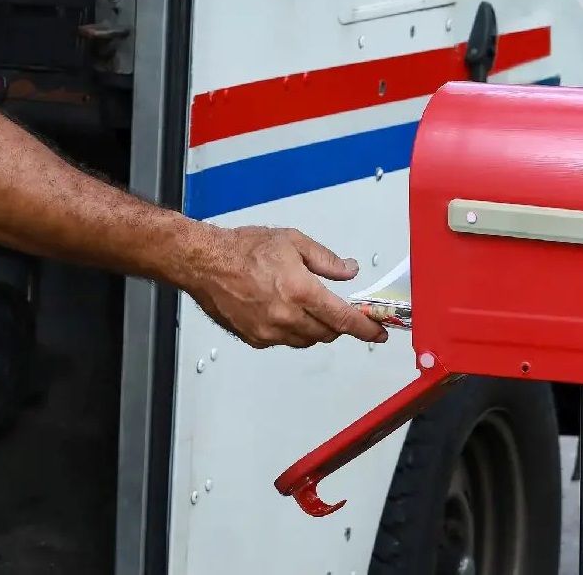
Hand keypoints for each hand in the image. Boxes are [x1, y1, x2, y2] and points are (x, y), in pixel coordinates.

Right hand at [180, 226, 387, 348]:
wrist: (204, 262)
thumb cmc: (242, 249)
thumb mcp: (292, 241)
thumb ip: (326, 260)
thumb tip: (349, 270)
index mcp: (300, 291)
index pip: (344, 319)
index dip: (366, 329)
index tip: (378, 333)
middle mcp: (286, 316)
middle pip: (327, 333)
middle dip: (337, 325)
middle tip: (338, 311)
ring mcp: (269, 331)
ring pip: (306, 340)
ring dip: (315, 329)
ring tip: (305, 306)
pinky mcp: (254, 338)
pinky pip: (283, 341)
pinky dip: (291, 331)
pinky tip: (282, 312)